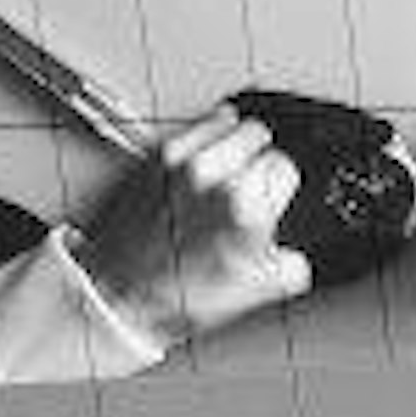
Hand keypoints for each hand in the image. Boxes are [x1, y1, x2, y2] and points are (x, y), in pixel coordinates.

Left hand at [76, 102, 314, 349]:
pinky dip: (203, 135)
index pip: (285, 167)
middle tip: (251, 185)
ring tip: (227, 169)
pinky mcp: (155, 155)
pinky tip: (201, 161)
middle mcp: (212, 175)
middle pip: (259, 137)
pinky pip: (193, 126)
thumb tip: (295, 255)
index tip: (272, 199)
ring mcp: (181, 160)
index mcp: (245, 206)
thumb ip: (290, 265)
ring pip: (227, 121)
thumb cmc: (175, 295)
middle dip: (260, 159)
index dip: (282, 186)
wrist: (120, 293)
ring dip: (233, 140)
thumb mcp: (254, 292)